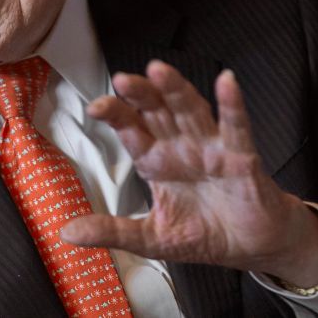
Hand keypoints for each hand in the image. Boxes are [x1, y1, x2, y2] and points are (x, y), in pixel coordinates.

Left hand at [59, 60, 317, 287]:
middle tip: (121, 80)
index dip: (116, 115)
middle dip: (140, 94)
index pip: (132, 131)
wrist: (251, 247)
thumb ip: (112, 230)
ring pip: (191, 110)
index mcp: (157, 161)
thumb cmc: (203, 233)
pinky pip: (236, 128)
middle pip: (157, 111)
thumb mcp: (150, 237)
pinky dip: (232, 104)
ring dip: (176, 89)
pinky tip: (227, 82)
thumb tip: (66, 232)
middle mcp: (181, 146)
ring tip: (158, 70)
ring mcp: (211, 148)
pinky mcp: (241, 158)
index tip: (95, 107)